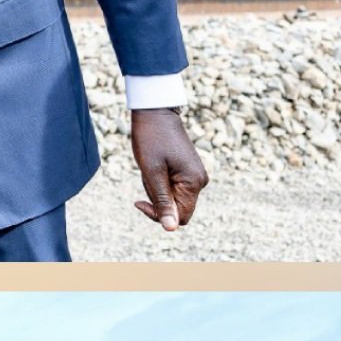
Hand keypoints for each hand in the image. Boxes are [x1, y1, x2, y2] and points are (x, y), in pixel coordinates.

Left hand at [128, 108, 205, 229]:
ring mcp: (196, 175)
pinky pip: (174, 187)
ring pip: (173, 198)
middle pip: (177, 208)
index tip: (139, 200)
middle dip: (157, 199)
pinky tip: (155, 165)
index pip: (180, 218)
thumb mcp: (152, 173)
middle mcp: (200, 181)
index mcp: (194, 183)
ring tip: (151, 167)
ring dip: (157, 189)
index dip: (159, 215)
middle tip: (147, 176)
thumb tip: (171, 229)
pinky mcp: (190, 170)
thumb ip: (163, 202)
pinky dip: (160, 182)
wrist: (156, 112)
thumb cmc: (151, 139)